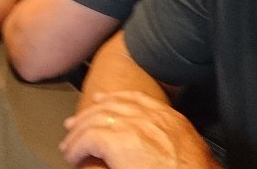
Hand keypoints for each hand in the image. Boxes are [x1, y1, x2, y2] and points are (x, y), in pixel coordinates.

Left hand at [59, 91, 220, 168]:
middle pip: (112, 106)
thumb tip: (160, 151)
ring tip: (69, 146)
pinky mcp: (116, 141)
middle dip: (89, 113)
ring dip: (78, 134)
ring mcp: (133, 126)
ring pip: (95, 121)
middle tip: (74, 123)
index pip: (137, 99)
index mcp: (169, 119)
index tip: (102, 100)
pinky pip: (88, 139)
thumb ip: (171, 142)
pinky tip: (73, 156)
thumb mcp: (188, 149)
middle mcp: (150, 117)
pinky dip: (77, 148)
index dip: (116, 98)